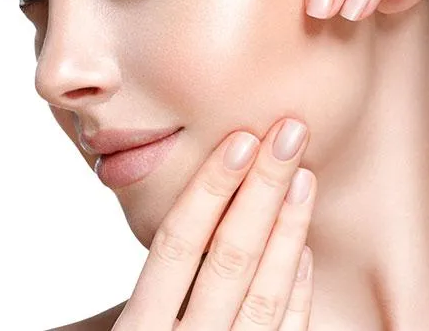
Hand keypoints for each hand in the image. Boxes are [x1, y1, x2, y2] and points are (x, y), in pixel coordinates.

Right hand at [112, 118, 315, 329]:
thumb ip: (127, 290)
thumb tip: (124, 215)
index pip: (177, 244)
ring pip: (265, 296)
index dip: (210, 189)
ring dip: (288, 230)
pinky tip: (305, 249)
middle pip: (230, 257)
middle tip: (291, 133)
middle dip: (264, 188)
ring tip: (305, 176)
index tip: (242, 140)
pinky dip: (297, 293)